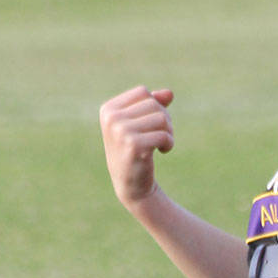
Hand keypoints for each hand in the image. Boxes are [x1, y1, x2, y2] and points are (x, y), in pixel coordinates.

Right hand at [99, 85, 174, 210]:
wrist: (131, 185)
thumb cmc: (135, 151)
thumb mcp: (140, 125)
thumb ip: (153, 105)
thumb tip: (169, 93)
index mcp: (108, 110)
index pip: (143, 92)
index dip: (155, 105)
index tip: (152, 123)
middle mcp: (111, 119)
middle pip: (153, 104)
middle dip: (164, 119)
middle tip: (161, 135)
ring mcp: (121, 132)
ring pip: (161, 118)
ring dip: (168, 131)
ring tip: (162, 143)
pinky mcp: (134, 146)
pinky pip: (163, 134)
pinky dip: (169, 142)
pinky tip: (163, 151)